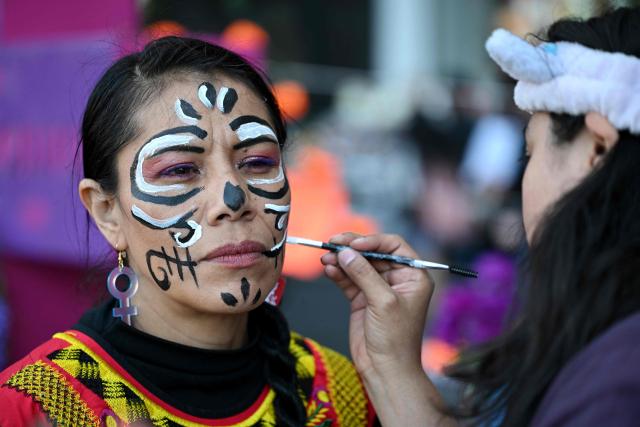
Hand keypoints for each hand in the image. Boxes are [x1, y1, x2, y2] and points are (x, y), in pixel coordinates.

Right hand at [321, 232, 433, 378]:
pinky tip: (328, 269)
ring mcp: (378, 289)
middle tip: (333, 243)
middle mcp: (397, 279)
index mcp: (413, 276)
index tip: (354, 243)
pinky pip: (349, 279)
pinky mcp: (362, 299)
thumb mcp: (383, 302)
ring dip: (341, 260)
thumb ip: (364, 275)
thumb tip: (346, 253)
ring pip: (358, 265)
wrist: (385, 370)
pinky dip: (338, 273)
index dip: (373, 241)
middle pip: (372, 253)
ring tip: (326, 257)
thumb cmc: (395, 340)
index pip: (394, 246)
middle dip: (352, 248)